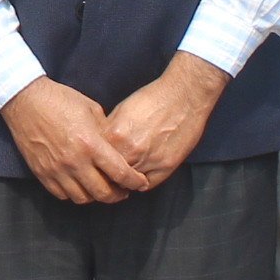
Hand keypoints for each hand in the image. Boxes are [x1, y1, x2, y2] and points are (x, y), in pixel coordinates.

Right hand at [2, 77, 152, 203]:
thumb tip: (118, 148)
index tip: (140, 183)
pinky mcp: (42, 172)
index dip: (134, 182)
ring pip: (82, 198)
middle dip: (118, 195)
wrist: (27, 99)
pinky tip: (80, 186)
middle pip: (103, 193)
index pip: (120, 173)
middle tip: (123, 191)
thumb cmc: (62, 100)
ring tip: (101, 189)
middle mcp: (75, 161)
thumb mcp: (92, 110)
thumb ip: (107, 132)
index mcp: (91, 144)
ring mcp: (57, 169)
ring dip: (95, 197)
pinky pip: (62, 194)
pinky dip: (74, 194)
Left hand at [101, 53, 227, 190]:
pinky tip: (140, 174)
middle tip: (108, 174)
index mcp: (114, 134)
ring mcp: (149, 160)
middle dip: (107, 175)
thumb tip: (98, 147)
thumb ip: (109, 132)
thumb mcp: (121, 111)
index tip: (96, 165)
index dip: (94, 164)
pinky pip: (147, 184)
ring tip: (124, 174)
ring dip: (124, 181)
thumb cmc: (153, 98)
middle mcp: (130, 150)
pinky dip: (141, 182)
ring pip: (127, 183)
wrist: (184, 95)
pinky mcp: (166, 166)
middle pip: (109, 175)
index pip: (95, 160)